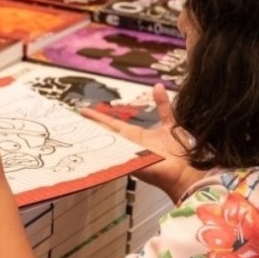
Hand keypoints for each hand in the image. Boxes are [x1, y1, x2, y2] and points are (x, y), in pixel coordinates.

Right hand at [80, 83, 204, 201]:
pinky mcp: (131, 164)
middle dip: (88, 127)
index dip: (97, 117)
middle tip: (72, 120)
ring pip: (106, 143)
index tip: (83, 111)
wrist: (186, 171)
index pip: (111, 124)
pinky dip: (103, 152)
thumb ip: (163, 106)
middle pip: (104, 133)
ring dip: (92, 138)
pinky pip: (115, 156)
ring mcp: (127, 155)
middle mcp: (128, 144)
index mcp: (134, 136)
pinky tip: (91, 147)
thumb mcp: (170, 123)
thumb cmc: (179, 152)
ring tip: (76, 132)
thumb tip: (157, 86)